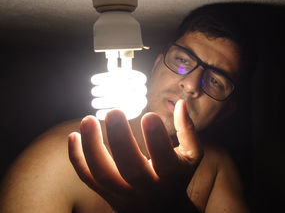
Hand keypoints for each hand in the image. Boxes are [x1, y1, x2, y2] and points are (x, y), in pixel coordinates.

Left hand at [68, 99, 202, 212]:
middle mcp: (147, 188)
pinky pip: (88, 178)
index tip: (149, 115)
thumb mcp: (191, 156)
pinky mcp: (107, 194)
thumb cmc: (177, 176)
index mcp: (171, 177)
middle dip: (120, 139)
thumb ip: (187, 130)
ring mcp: (124, 193)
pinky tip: (73, 135)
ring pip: (103, 174)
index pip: (165, 162)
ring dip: (92, 147)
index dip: (157, 139)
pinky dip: (77, 158)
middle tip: (113, 111)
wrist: (161, 210)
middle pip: (131, 169)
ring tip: (88, 119)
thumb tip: (180, 103)